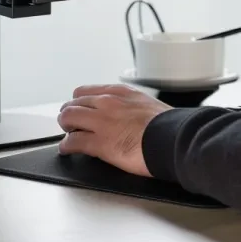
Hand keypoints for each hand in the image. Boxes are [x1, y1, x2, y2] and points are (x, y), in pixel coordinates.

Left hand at [57, 84, 171, 176]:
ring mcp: (101, 121)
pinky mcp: (99, 143)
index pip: (87, 91)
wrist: (175, 138)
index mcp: (121, 93)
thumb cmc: (170, 126)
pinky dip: (67, 146)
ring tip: (68, 134)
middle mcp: (108, 102)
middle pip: (74, 103)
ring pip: (68, 117)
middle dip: (70, 114)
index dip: (80, 102)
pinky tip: (67, 149)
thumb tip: (133, 117)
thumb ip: (134, 107)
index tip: (81, 109)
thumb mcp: (149, 105)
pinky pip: (73, 141)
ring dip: (66, 126)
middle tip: (71, 123)